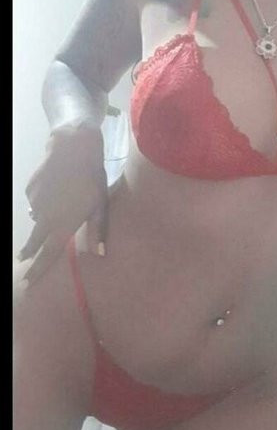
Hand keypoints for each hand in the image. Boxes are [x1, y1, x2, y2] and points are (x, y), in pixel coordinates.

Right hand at [17, 126, 108, 284]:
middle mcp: (45, 218)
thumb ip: (97, 230)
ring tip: (58, 205)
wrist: (72, 148)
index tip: (28, 281)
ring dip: (42, 219)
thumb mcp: (100, 205)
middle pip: (34, 241)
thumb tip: (100, 254)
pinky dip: (42, 200)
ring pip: (37, 217)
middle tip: (22, 259)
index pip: (48, 254)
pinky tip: (54, 188)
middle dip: (29, 252)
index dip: (38, 269)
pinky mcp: (30, 190)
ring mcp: (35, 203)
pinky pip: (35, 201)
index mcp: (63, 225)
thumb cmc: (92, 178)